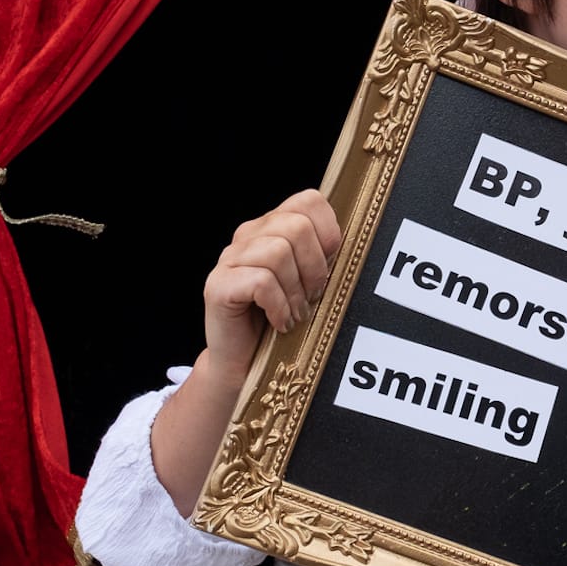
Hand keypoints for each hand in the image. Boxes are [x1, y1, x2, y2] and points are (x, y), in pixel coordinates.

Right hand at [202, 189, 340, 385]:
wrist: (243, 364)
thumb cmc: (281, 320)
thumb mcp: (309, 283)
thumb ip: (322, 256)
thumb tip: (349, 246)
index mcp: (272, 226)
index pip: (308, 201)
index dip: (328, 233)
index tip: (329, 266)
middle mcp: (247, 235)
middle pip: (296, 226)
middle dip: (314, 267)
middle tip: (312, 297)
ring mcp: (229, 259)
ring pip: (278, 252)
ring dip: (296, 291)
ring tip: (296, 313)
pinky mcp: (218, 286)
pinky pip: (261, 281)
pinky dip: (278, 306)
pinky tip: (280, 322)